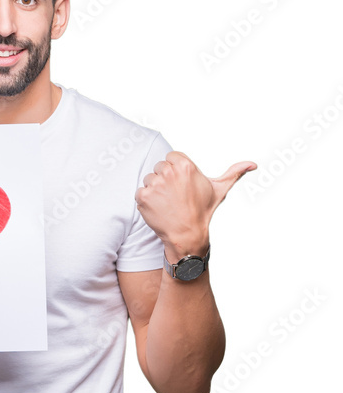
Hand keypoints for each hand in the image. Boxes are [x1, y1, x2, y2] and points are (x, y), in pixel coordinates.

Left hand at [134, 151, 256, 257]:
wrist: (187, 235)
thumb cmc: (203, 212)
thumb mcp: (220, 190)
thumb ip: (234, 173)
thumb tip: (252, 164)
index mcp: (185, 165)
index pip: (171, 157)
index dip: (175, 171)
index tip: (182, 184)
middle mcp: (169, 172)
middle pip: (159, 167)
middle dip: (165, 179)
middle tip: (175, 196)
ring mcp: (154, 184)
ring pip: (149, 179)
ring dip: (155, 190)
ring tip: (168, 203)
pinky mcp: (143, 197)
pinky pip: (140, 192)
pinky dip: (146, 201)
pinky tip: (159, 209)